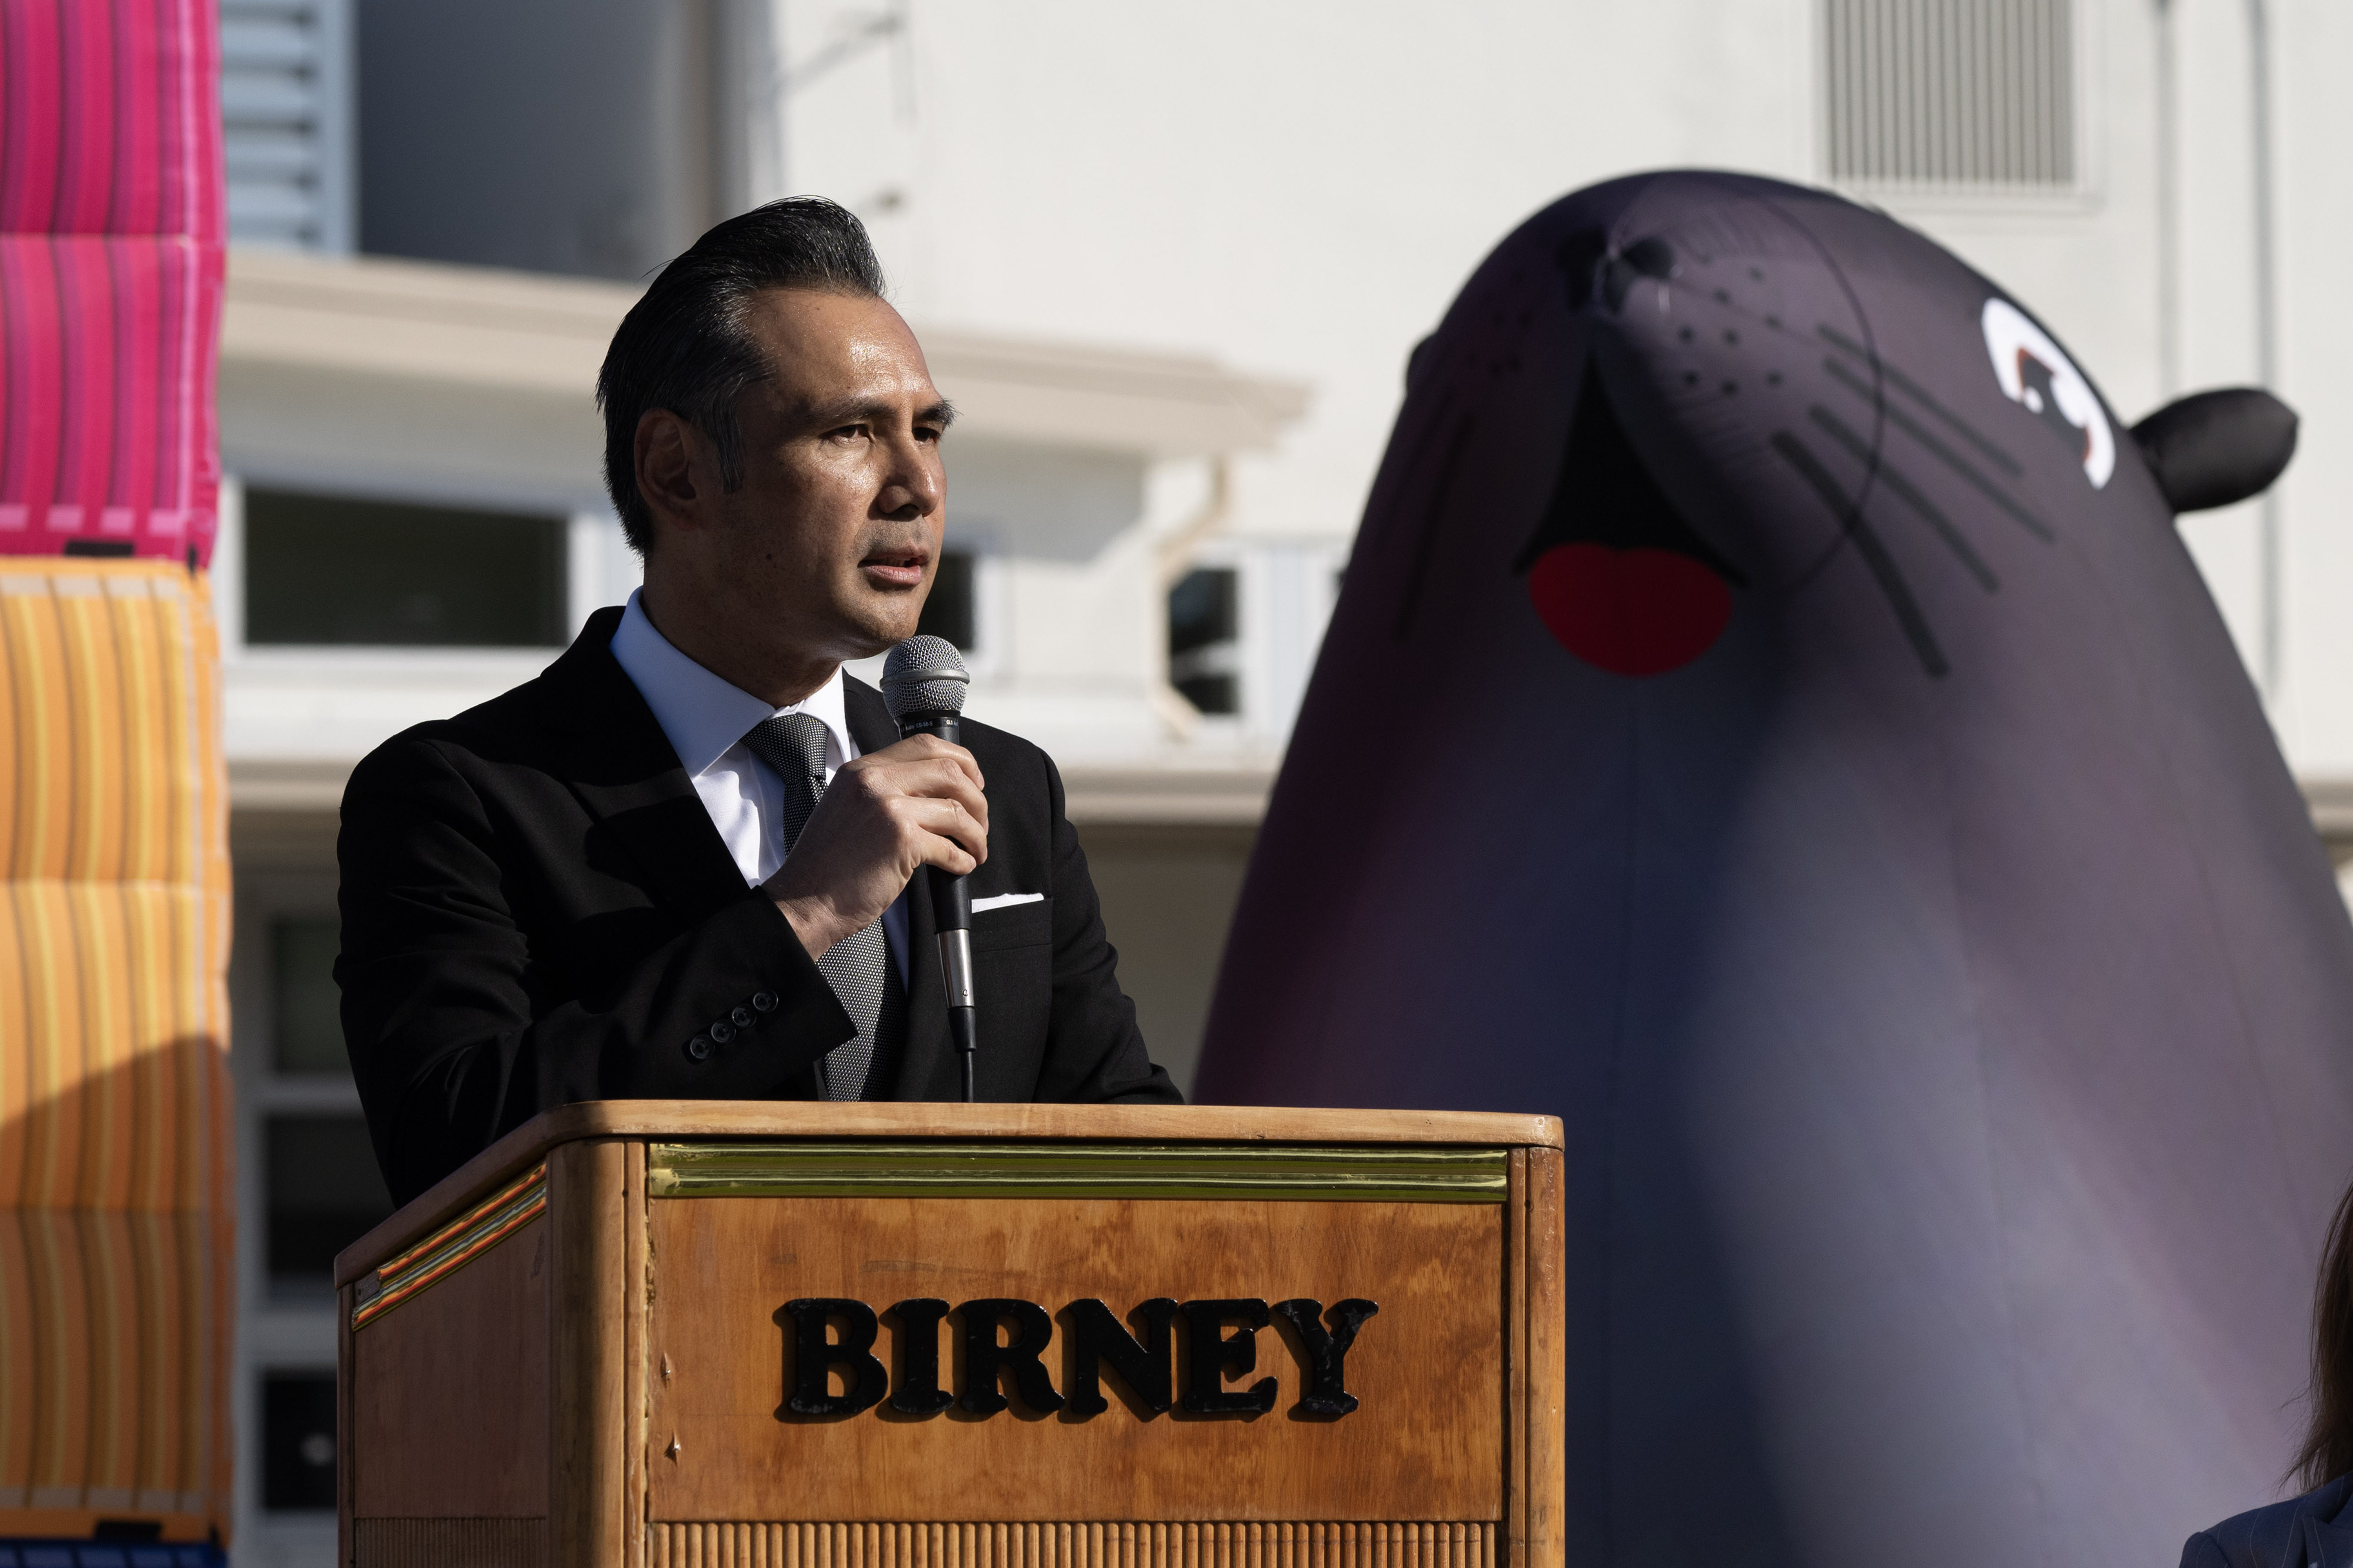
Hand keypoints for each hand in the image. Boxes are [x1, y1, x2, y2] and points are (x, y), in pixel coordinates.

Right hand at [763, 734, 987, 957]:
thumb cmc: (827, 865)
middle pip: (950, 770)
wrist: (804, 902)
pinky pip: (950, 846)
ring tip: (975, 849)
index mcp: (862, 770)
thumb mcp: (848, 808)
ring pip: (957, 808)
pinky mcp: (901, 841)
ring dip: (975, 833)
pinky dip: (963, 859)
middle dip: (977, 799)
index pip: (925, 745)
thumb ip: (884, 791)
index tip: (974, 783)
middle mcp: (875, 781)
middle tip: (980, 822)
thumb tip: (934, 793)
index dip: (962, 762)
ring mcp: (889, 808)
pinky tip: (960, 867)